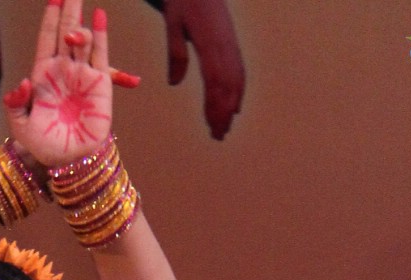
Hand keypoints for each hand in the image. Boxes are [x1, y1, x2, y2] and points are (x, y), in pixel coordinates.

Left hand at [3, 0, 139, 171]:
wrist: (69, 161)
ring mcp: (82, 74)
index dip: (50, 19)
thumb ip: (15, 103)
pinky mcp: (100, 83)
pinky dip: (101, 34)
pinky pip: (101, 53)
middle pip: (65, 31)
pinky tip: (100, 16)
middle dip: (69, 9)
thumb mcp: (20, 125)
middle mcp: (64, 70)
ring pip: (82, 40)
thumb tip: (22, 83)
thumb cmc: (42, 145)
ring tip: (74, 31)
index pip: (46, 39)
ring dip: (78, 29)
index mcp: (43, 75)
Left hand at [161, 0, 245, 140]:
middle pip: (228, 85)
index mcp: (210, 40)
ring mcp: (231, 44)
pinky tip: (235, 107)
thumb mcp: (172, 22)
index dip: (215, 105)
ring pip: (236, 80)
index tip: (212, 125)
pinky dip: (238, 91)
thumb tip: (174, 84)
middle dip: (224, 112)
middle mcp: (225, 44)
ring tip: (225, 128)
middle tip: (219, 136)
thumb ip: (175, 52)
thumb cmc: (182, 1)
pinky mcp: (232, 44)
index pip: (215, 80)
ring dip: (231, 106)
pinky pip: (239, 71)